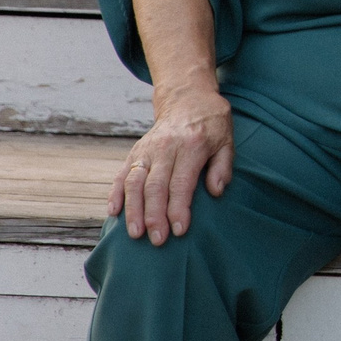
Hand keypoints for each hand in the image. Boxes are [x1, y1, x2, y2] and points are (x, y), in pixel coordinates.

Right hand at [108, 86, 235, 245]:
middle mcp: (165, 148)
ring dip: (133, 210)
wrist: (188, 99)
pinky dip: (116, 194)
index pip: (181, 182)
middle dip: (154, 215)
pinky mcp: (135, 152)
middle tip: (157, 240)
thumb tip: (215, 191)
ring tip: (135, 234)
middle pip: (155, 186)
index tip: (179, 230)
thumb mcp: (227, 141)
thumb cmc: (212, 125)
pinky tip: (114, 212)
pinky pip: (122, 174)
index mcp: (191, 146)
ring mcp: (147, 150)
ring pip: (135, 182)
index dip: (178, 208)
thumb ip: (223, 166)